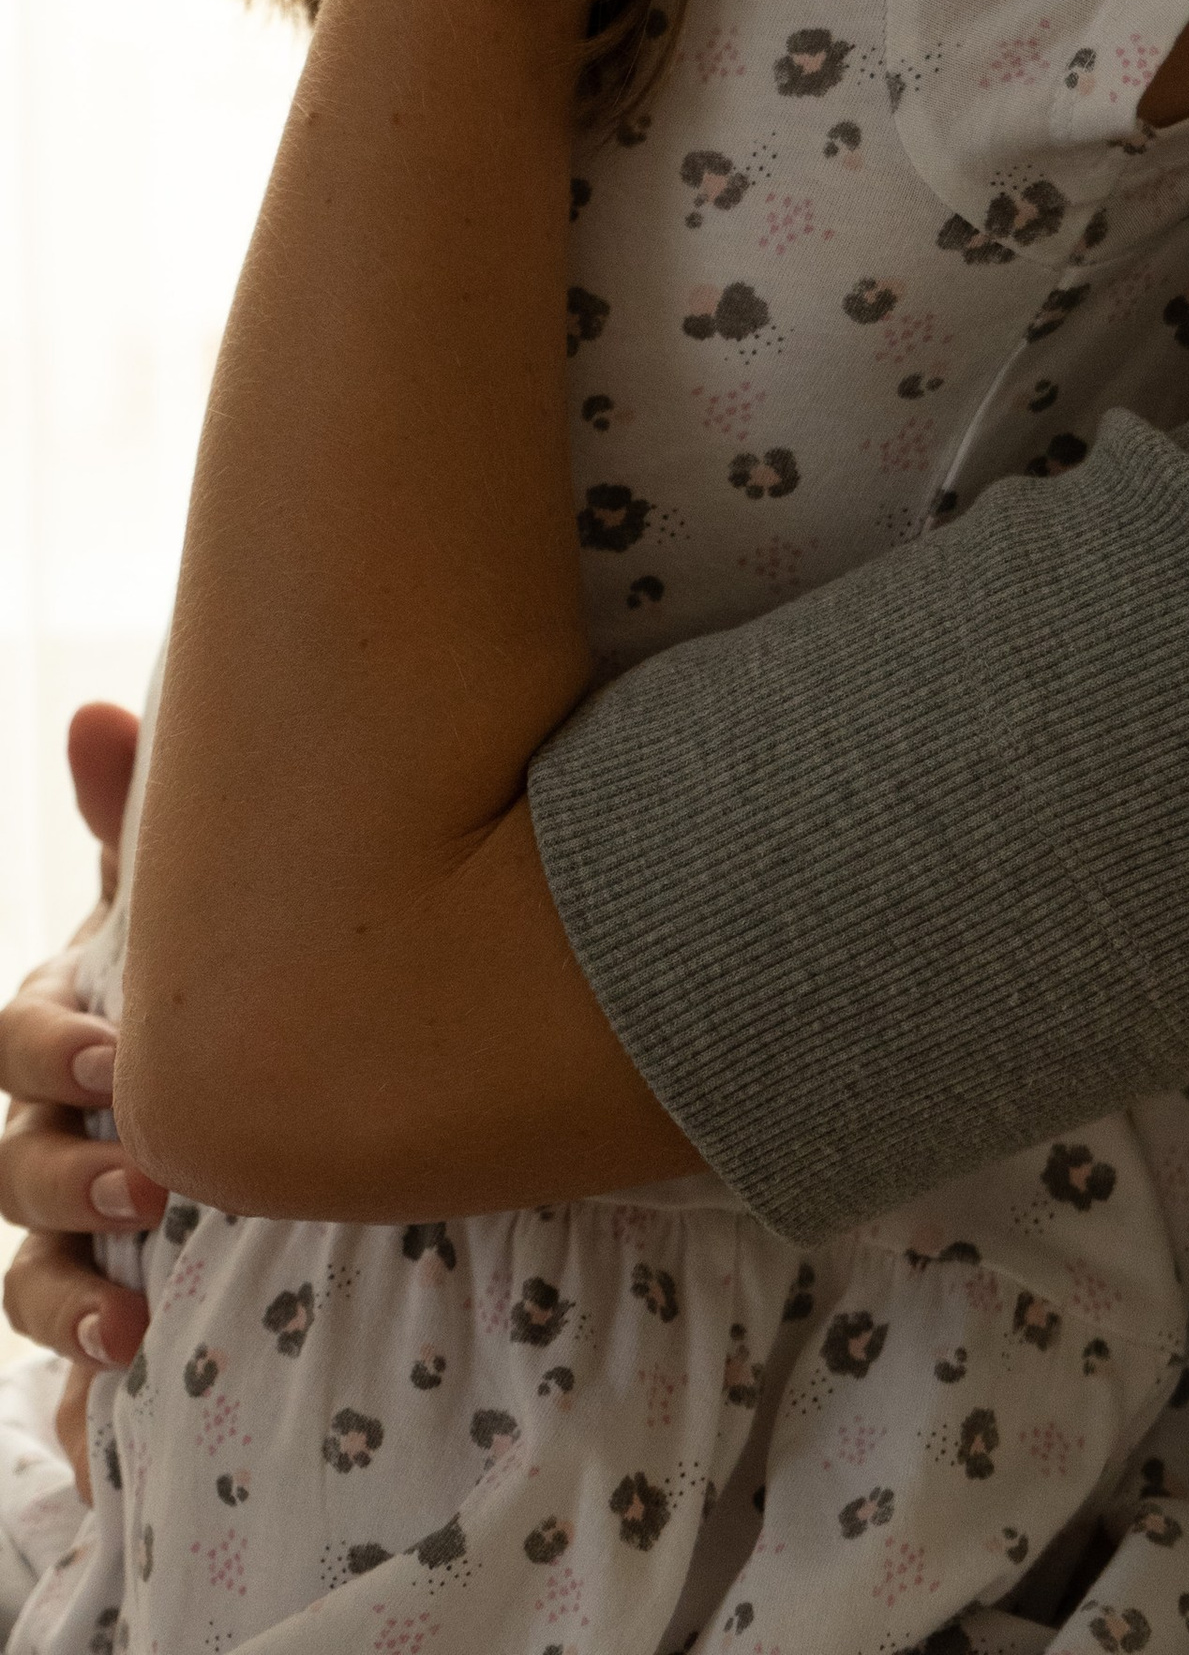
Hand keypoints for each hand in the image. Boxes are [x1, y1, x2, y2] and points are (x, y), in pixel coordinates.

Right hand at [2, 706, 164, 1501]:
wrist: (296, 1086)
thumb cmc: (221, 973)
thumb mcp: (189, 905)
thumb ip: (137, 823)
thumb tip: (92, 712)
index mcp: (68, 1020)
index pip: (20, 1036)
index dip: (51, 1048)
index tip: (115, 1059)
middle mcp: (52, 1116)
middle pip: (15, 1150)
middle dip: (68, 1163)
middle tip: (151, 1174)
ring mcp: (68, 1205)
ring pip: (26, 1242)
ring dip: (71, 1262)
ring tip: (141, 1279)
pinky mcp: (98, 1277)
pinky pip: (56, 1316)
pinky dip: (79, 1329)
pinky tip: (130, 1339)